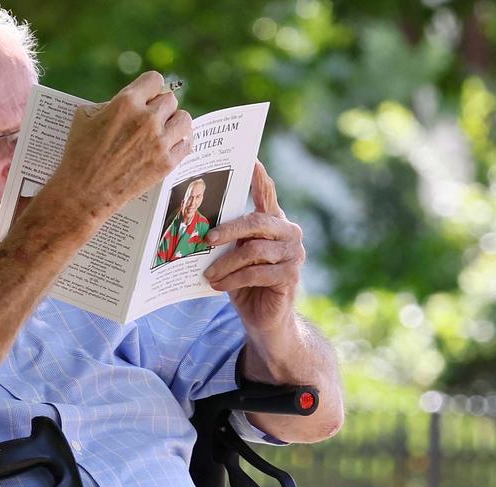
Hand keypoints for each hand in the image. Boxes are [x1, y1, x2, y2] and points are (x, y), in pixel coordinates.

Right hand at [49, 71, 191, 220]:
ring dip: (175, 122)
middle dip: (160, 106)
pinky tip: (171, 145)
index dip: (150, 88)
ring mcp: (159, 142)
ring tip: (166, 130)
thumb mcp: (85, 117)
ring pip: (184, 119)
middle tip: (153, 117)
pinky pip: (186, 144)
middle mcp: (147, 119)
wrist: (83, 192)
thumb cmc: (79, 154)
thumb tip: (130, 103)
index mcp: (126, 102)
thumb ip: (111, 104)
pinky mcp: (166, 163)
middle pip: (170, 99)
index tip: (147, 97)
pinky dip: (179, 144)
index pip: (154, 80)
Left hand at [203, 161, 304, 334]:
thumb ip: (231, 237)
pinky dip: (233, 279)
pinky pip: (256, 272)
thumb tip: (201, 224)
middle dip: (228, 229)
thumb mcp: (235, 256)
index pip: (267, 194)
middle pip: (256, 222)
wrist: (265, 319)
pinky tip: (218, 285)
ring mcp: (294, 254)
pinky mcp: (291, 276)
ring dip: (225, 264)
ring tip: (208, 274)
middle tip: (206, 238)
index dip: (259, 177)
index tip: (250, 158)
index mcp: (274, 222)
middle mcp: (289, 233)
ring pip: (253, 250)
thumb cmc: (246, 283)